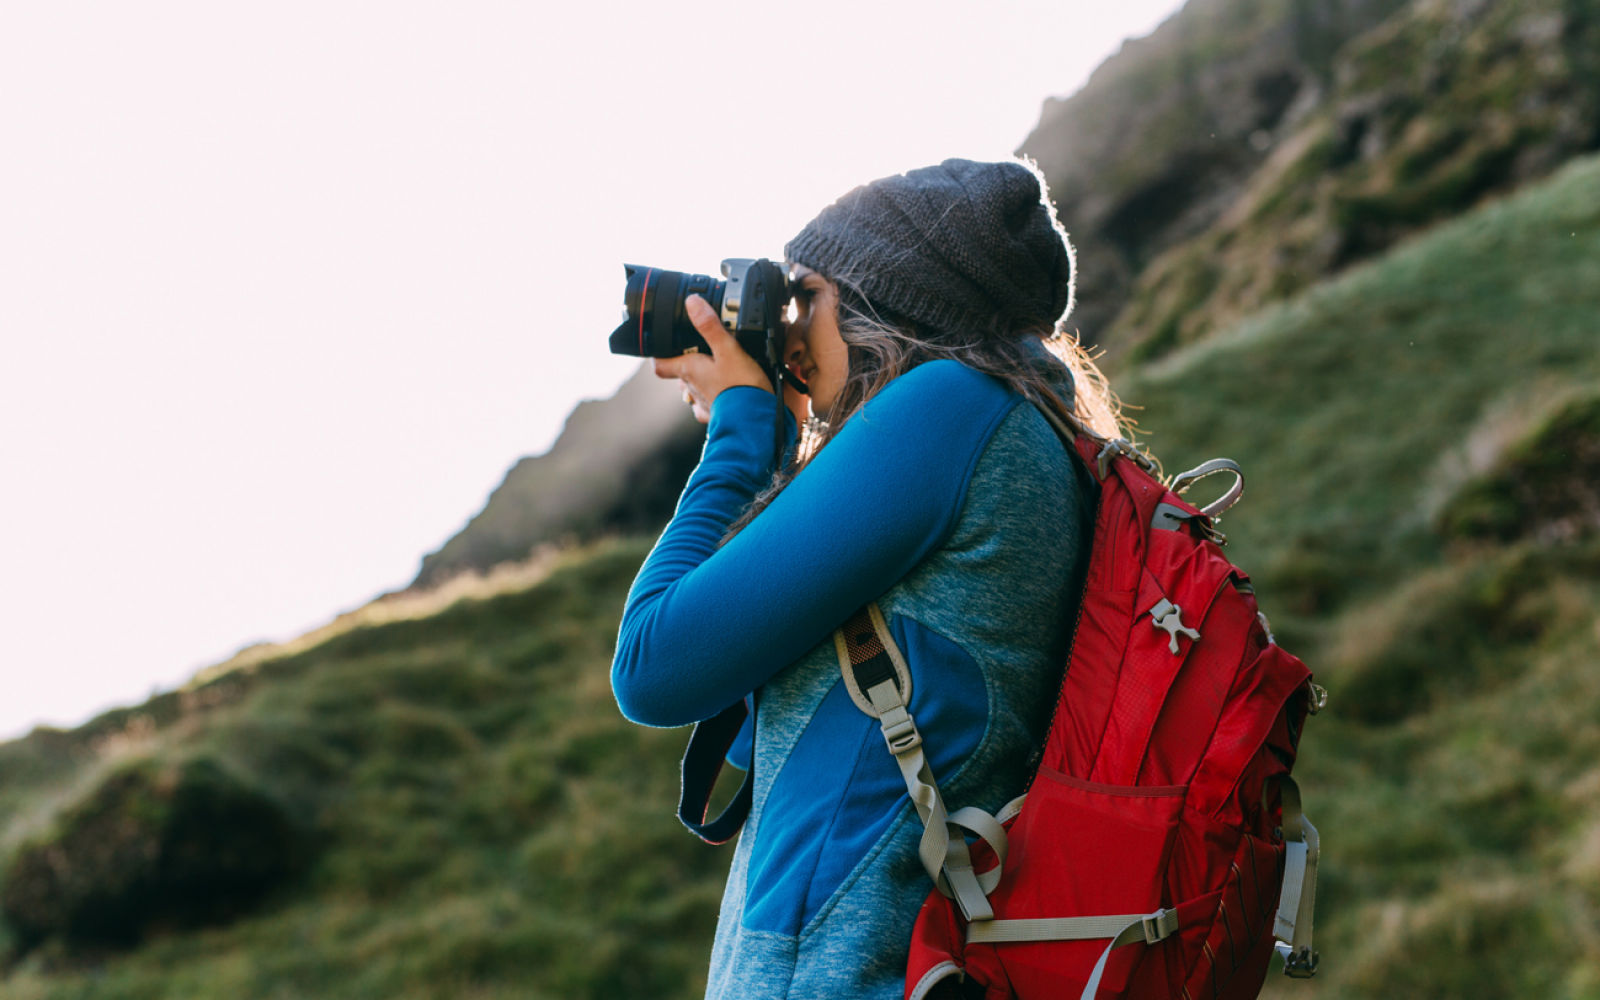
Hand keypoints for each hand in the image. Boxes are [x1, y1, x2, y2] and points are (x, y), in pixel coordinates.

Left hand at [654, 295, 771, 424]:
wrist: (755, 422)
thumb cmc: (741, 388)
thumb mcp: (728, 349)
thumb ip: (710, 326)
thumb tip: (692, 302)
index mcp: (689, 370)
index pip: (660, 365)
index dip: (658, 355)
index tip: (662, 346)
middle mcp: (692, 388)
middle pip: (680, 375)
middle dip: (688, 363)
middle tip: (703, 351)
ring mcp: (704, 403)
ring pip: (694, 390)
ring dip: (702, 380)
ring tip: (719, 370)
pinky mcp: (718, 416)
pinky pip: (710, 407)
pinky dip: (716, 398)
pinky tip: (727, 392)